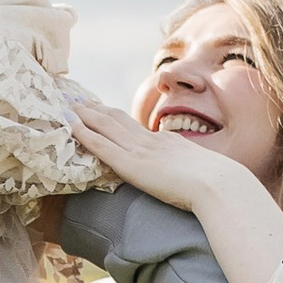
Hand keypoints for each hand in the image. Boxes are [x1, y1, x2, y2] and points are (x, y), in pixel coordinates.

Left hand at [62, 89, 217, 205]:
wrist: (218, 184)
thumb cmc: (216, 184)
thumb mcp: (199, 174)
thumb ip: (187, 172)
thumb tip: (189, 178)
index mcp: (165, 142)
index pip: (132, 125)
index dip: (112, 115)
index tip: (97, 107)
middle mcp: (149, 141)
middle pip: (115, 118)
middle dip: (92, 109)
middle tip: (72, 99)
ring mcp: (139, 151)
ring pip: (104, 126)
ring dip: (82, 115)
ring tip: (64, 105)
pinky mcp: (131, 165)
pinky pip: (102, 145)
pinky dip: (85, 134)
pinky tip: (69, 126)